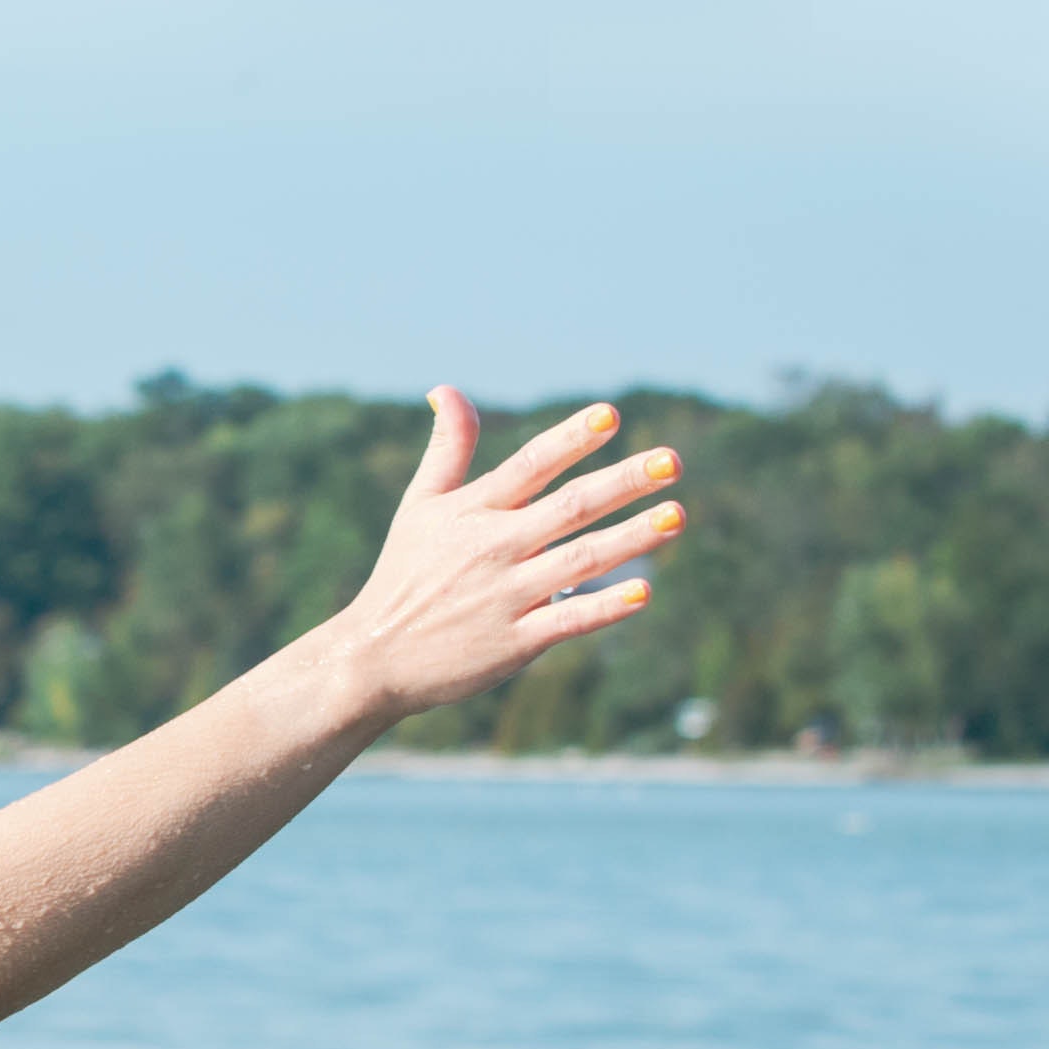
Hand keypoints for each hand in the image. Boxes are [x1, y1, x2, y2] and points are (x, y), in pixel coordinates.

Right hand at [314, 390, 687, 724]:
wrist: (372, 660)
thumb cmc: (404, 576)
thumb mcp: (419, 507)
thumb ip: (446, 449)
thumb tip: (446, 389)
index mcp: (472, 512)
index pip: (529, 465)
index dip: (570, 439)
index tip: (610, 416)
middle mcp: (491, 548)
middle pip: (568, 507)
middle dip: (622, 483)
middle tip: (671, 462)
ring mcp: (505, 596)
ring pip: (579, 560)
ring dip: (631, 538)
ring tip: (676, 516)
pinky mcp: (514, 642)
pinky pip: (567, 619)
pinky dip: (604, 607)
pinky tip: (643, 592)